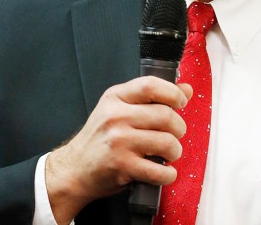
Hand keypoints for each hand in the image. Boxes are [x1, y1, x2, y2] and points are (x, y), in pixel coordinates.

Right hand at [44, 76, 191, 222]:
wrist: (74, 169)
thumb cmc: (101, 138)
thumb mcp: (119, 109)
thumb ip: (152, 98)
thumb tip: (186, 89)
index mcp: (116, 97)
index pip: (151, 86)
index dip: (173, 93)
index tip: (180, 103)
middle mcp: (116, 116)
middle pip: (166, 115)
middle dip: (179, 128)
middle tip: (174, 135)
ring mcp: (119, 142)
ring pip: (167, 142)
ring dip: (175, 151)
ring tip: (168, 154)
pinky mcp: (122, 166)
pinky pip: (159, 170)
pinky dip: (168, 175)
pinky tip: (163, 172)